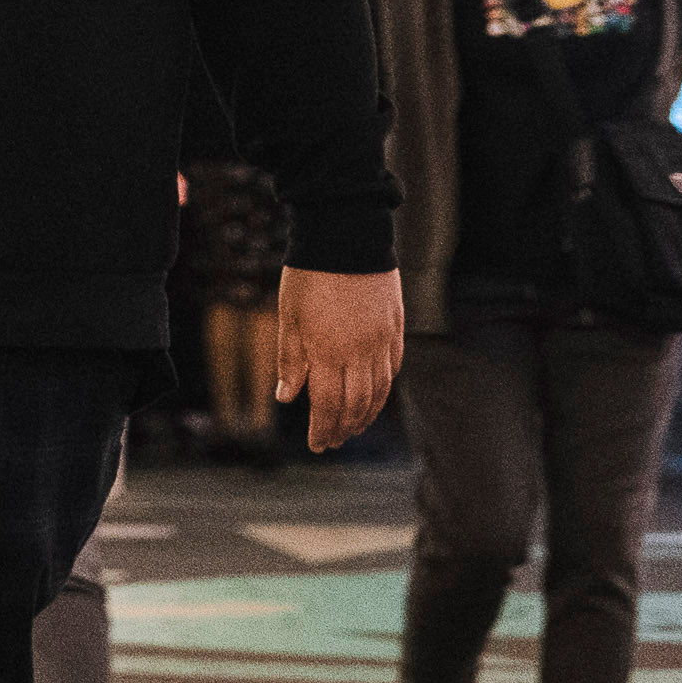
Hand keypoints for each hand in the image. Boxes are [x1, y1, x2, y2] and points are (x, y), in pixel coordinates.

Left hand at [272, 263, 401, 448]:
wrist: (346, 236)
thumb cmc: (310, 276)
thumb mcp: (289, 317)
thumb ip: (290, 361)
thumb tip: (286, 399)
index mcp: (328, 352)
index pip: (328, 405)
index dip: (323, 430)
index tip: (317, 445)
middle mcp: (360, 354)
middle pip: (355, 405)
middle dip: (343, 428)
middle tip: (334, 442)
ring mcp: (381, 343)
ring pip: (378, 393)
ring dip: (366, 415)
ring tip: (353, 428)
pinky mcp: (395, 330)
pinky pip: (392, 370)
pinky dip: (383, 391)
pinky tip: (375, 398)